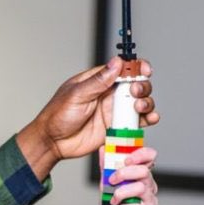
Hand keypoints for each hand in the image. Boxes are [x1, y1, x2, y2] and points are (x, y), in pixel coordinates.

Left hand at [17, 58, 157, 178]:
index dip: (137, 67)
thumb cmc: (58, 115)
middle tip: (135, 92)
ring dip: (146, 102)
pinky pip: (137, 122)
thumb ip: (98, 80)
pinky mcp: (117, 127)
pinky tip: (150, 118)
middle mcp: (109, 94)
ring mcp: (114, 110)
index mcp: (99, 80)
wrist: (53, 142)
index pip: (123, 68)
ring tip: (139, 107)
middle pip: (136, 84)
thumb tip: (116, 63)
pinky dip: (148, 119)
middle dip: (142, 86)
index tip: (145, 70)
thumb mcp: (77, 95)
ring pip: (140, 102)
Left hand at [101, 146, 160, 204]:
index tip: (126, 158)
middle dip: (124, 173)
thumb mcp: (106, 188)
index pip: (149, 158)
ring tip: (114, 201)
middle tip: (112, 181)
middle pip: (143, 171)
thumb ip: (106, 169)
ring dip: (122, 193)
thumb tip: (103, 150)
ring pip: (141, 188)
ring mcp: (152, 201)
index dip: (140, 154)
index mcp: (140, 177)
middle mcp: (149, 187)